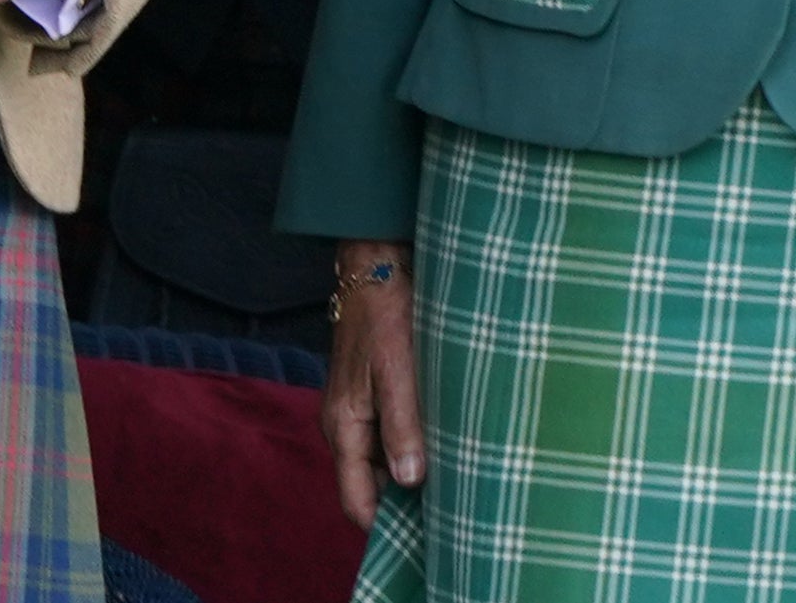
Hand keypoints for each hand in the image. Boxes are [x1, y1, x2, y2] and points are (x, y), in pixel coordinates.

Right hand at [322, 240, 423, 529]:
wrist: (377, 263)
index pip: (356, 501)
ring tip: (453, 470)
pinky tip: (443, 437)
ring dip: (412, 467)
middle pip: (370, 484)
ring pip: (382, 459)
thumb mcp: (398, 371)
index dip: (386, 524)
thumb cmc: (385, 313)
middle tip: (450, 501)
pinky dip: (412, 442)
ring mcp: (356, 408)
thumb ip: (403, 427)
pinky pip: (389, 434)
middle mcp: (344, 423)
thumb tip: (411, 482)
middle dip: (404, 499)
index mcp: (343, 425)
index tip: (427, 531)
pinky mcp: (372, 392)